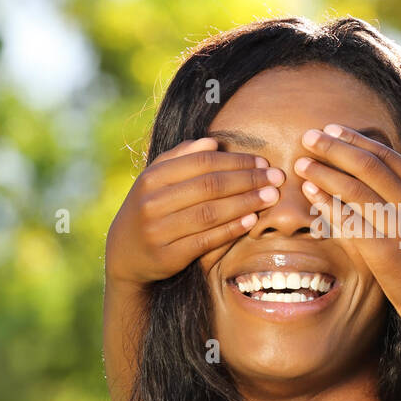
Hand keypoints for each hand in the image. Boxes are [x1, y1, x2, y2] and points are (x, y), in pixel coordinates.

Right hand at [106, 137, 282, 285]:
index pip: (201, 163)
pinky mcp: (167, 257)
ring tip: (270, 197)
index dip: (235, 161)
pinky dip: (231, 229)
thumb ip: (182, 158)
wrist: (125, 254)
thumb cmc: (150, 208)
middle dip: (247, 180)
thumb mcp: (156, 179)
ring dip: (245, 203)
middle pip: (209, 186)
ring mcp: (158, 231)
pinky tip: (251, 220)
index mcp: (151, 178)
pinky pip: (206, 240)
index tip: (262, 162)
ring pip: (210, 213)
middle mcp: (151, 203)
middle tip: (275, 178)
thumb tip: (213, 143)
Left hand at [293, 124, 400, 324]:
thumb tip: (366, 161)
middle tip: (308, 137)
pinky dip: (326, 203)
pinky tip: (310, 192)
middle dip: (333, 147)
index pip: (385, 154)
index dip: (354, 139)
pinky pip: (347, 221)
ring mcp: (400, 227)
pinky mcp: (383, 251)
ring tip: (302, 163)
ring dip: (323, 172)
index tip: (331, 130)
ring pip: (354, 190)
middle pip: (367, 165)